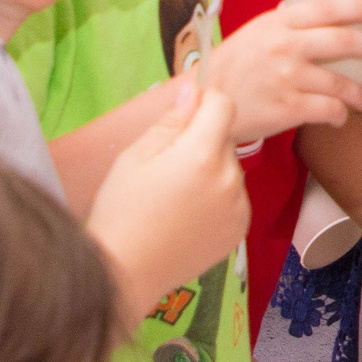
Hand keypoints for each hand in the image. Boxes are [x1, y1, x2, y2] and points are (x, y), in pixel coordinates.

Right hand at [90, 83, 248, 313]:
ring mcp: (239, 206)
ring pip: (229, 168)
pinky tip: (186, 215)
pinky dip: (217, 198)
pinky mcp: (240, 228)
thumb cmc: (122, 211)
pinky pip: (233, 196)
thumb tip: (193, 88)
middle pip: (224, 139)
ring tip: (174, 198)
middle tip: (166, 169)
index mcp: (202, 155)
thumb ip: (171, 120)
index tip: (183, 116)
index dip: (203, 103)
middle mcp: (229, 178)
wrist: (126, 272)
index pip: (223, 105)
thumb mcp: (135, 156)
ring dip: (210, 171)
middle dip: (200, 142)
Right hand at [203, 0, 361, 144]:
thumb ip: (280, 20)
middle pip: (342, 41)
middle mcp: (284, 46)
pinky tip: (342, 117)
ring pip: (340, 83)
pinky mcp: (287, 108)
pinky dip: (340, 115)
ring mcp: (287, 78)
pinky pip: (327, 110)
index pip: (327, 7)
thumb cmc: (231, 66)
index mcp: (277, 22)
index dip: (359, 6)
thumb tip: (300, 3)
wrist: (202, 102)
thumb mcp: (253, 32)